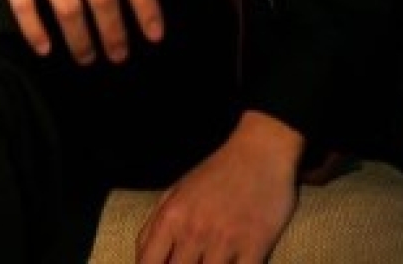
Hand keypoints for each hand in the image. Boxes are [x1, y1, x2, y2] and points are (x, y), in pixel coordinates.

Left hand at [137, 112, 302, 263]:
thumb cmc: (216, 172)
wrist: (261, 150)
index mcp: (172, 217)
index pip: (147, 263)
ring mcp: (225, 241)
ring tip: (212, 261)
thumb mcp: (177, 191)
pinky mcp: (255, 247)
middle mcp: (194, 231)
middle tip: (192, 262)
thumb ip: (155, 225)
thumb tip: (141, 259)